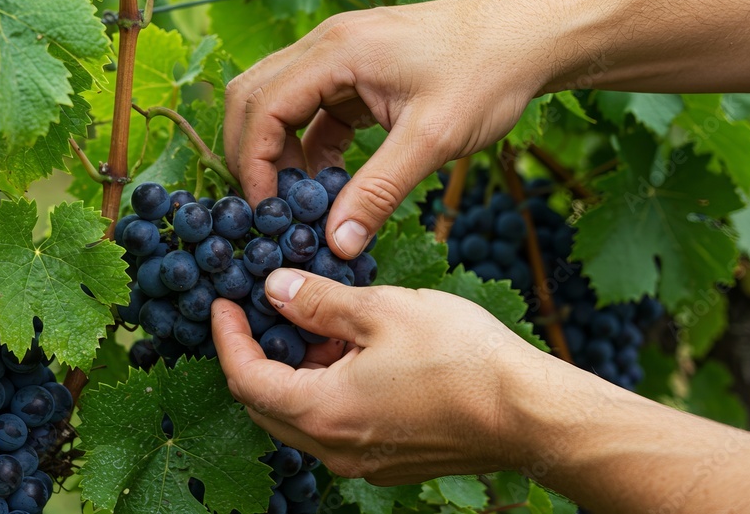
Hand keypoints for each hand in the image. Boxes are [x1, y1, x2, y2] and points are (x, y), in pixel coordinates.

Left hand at [211, 268, 551, 484]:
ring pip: (301, 418)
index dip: (227, 337)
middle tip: (263, 311)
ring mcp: (361, 461)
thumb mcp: (380, 311)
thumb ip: (318, 302)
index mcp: (323, 411)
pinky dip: (325, 392)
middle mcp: (334, 448)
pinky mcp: (388, 462)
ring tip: (318, 326)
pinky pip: (335, 428)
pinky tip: (353, 356)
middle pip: (266, 404)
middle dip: (256, 356)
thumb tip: (274, 289)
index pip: (245, 378)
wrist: (527, 413)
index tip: (222, 303)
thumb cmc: (460, 358)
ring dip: (294, 374)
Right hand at [224, 0, 549, 258]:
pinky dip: (311, 148)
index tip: (268, 211)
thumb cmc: (488, 74)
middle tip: (271, 207)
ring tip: (304, 202)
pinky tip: (332, 184)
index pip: (263, 107)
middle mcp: (328, 46)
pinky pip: (314, 111)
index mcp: (337, 51)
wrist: (529, 38)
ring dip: (281, 152)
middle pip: (254, 97)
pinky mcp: (358, 74)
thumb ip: (378, 192)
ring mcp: (341, 57)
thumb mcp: (433, 139)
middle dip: (253, 155)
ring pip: (279, 103)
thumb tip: (337, 244)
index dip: (254, 163)